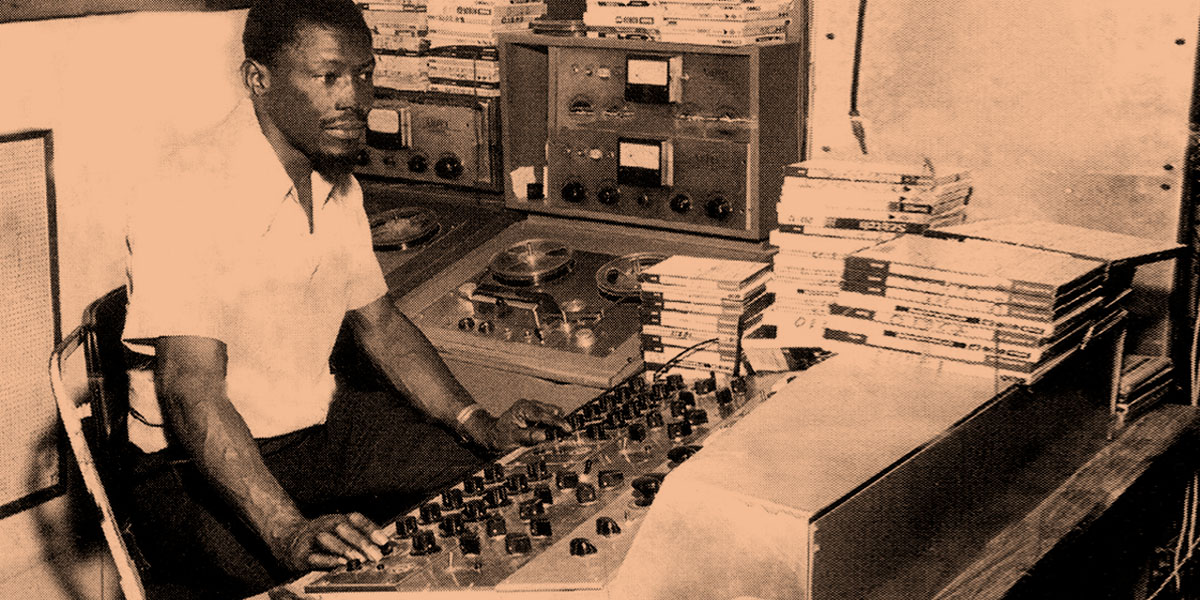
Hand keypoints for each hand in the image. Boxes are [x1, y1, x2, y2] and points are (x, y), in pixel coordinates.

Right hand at [273, 512, 389, 571]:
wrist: (286, 539)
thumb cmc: (319, 537)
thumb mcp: (337, 532)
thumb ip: (357, 537)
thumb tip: (382, 547)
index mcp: (336, 519)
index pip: (355, 519)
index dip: (371, 528)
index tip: (384, 541)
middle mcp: (324, 525)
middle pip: (343, 529)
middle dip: (361, 542)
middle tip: (375, 555)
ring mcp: (312, 538)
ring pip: (328, 540)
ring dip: (344, 549)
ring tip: (358, 559)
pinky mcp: (301, 554)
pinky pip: (314, 556)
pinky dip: (327, 560)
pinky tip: (339, 564)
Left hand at [467, 399, 571, 451]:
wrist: (491, 434)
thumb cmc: (500, 436)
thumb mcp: (513, 439)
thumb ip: (528, 436)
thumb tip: (543, 435)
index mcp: (523, 408)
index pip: (545, 415)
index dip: (558, 422)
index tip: (568, 429)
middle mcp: (529, 404)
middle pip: (552, 410)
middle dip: (559, 422)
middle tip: (563, 435)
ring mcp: (532, 407)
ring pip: (551, 412)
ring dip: (554, 423)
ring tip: (553, 436)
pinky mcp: (534, 412)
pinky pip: (547, 415)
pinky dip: (550, 424)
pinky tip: (548, 433)